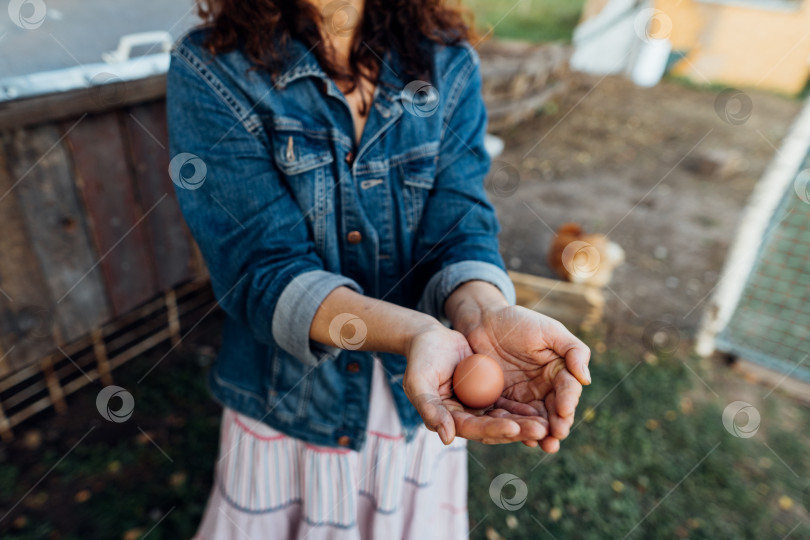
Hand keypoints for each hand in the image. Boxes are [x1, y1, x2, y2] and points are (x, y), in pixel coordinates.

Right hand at [403, 324, 551, 445]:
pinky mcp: (490, 395)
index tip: (514, 427)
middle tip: (542, 431)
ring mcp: (479, 407)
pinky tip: (544, 409)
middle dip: (518, 431)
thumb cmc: (421, 358)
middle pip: (494, 429)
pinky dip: (525, 409)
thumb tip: (447, 437)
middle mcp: (465, 418)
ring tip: (548, 425)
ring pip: (506, 419)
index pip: (474, 429)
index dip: (494, 429)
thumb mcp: (419, 381)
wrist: (431, 339)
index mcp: (448, 420)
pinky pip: (510, 404)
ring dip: (526, 424)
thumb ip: (429, 409)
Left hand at [464, 305, 590, 452]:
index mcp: (559, 372)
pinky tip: (517, 437)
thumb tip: (586, 379)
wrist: (483, 321)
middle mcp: (544, 388)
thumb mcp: (549, 330)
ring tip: (541, 443)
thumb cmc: (519, 321)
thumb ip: (573, 351)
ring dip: (538, 433)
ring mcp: (523, 397)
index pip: (567, 390)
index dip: (567, 402)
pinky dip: (514, 428)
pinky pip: (509, 417)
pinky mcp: (502, 401)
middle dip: (557, 425)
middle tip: (556, 437)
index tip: (564, 412)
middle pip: (553, 411)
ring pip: (534, 419)